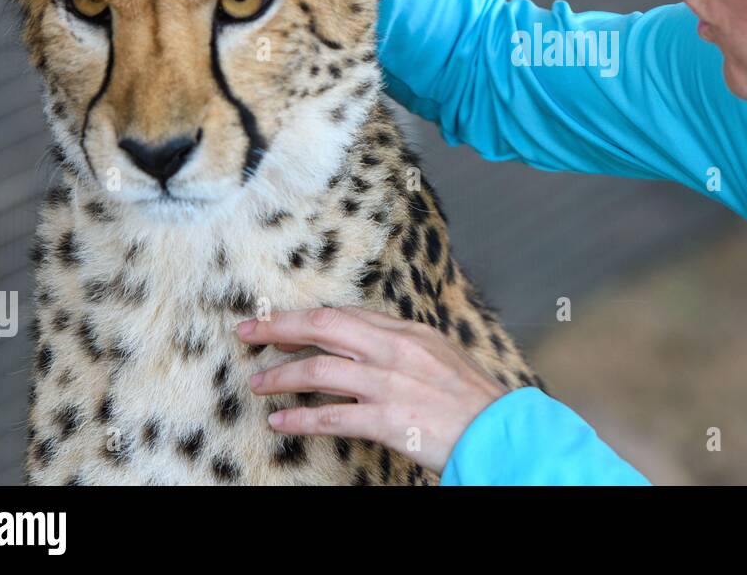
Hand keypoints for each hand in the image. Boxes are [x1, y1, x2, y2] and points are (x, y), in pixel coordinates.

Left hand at [236, 305, 508, 473]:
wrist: (498, 430)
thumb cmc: (472, 398)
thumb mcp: (439, 356)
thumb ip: (403, 347)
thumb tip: (367, 344)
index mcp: (408, 332)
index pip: (346, 315)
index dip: (306, 317)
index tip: (277, 321)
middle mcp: (395, 350)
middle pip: (325, 327)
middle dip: (280, 327)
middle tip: (248, 332)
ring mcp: (390, 384)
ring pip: (320, 369)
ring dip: (281, 375)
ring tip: (257, 383)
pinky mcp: (388, 419)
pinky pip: (332, 416)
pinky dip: (301, 418)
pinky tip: (281, 422)